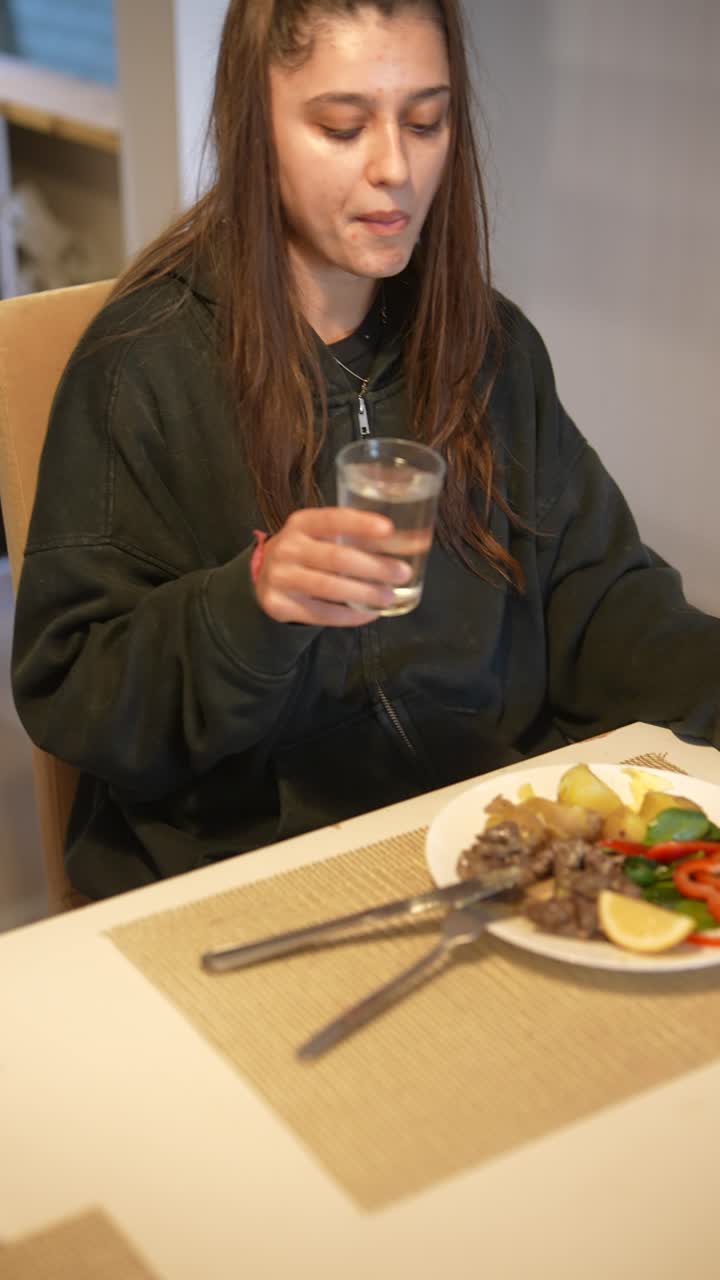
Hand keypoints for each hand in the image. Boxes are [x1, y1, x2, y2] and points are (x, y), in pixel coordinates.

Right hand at [254, 508, 411, 625]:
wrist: (265, 577)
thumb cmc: (308, 552)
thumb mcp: (322, 536)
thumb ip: (359, 538)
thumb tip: (413, 543)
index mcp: (301, 523)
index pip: (332, 519)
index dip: (360, 523)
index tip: (388, 529)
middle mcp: (287, 547)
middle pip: (336, 557)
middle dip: (374, 566)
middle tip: (401, 572)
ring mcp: (280, 577)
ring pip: (329, 587)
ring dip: (365, 593)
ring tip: (389, 596)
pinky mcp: (279, 605)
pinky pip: (321, 613)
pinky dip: (350, 615)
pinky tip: (370, 613)